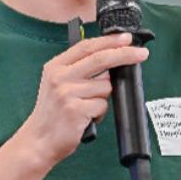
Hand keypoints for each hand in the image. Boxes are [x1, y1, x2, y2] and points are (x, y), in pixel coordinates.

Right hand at [20, 32, 148, 167]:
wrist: (38, 141)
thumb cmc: (53, 113)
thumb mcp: (58, 83)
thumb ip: (79, 69)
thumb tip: (112, 58)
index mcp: (56, 66)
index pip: (87, 46)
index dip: (109, 41)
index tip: (127, 38)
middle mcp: (60, 76)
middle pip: (101, 59)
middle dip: (125, 54)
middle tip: (142, 54)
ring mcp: (67, 93)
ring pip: (105, 86)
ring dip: (103, 97)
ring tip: (87, 107)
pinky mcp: (76, 110)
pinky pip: (102, 105)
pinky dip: (100, 112)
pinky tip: (86, 117)